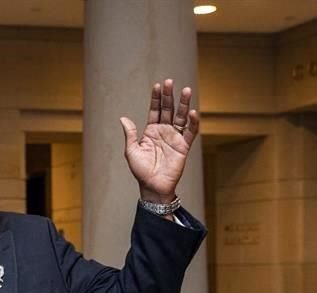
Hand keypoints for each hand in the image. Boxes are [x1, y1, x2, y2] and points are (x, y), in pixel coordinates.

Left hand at [120, 78, 199, 202]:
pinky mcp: (184, 146)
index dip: (156, 98)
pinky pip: (190, 132)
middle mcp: (163, 131)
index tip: (158, 85)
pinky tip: (192, 112)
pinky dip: (193, 122)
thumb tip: (123, 118)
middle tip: (170, 82)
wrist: (152, 186)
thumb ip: (130, 134)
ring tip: (186, 90)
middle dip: (169, 96)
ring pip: (181, 117)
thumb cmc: (140, 170)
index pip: (155, 110)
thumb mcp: (131, 151)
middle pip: (168, 110)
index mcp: (150, 131)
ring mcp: (174, 138)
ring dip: (183, 104)